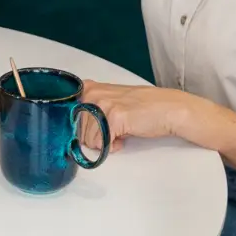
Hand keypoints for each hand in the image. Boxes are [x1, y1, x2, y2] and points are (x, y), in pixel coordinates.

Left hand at [78, 82, 201, 153]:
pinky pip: (101, 144)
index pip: (69, 118)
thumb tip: (73, 128)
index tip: (96, 129)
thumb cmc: (140, 107)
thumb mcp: (110, 100)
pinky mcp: (113, 117)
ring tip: (120, 132)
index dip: (83, 129)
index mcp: (88, 88)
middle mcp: (92, 93)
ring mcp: (101, 104)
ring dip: (105, 142)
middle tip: (114, 129)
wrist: (167, 109)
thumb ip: (91, 107)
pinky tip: (124, 137)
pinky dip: (112, 146)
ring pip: (88, 140)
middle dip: (95, 137)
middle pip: (78, 131)